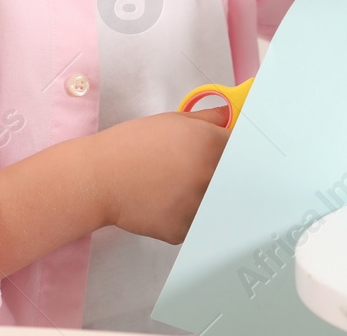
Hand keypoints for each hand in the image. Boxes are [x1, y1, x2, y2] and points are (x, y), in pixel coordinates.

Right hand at [90, 107, 230, 243]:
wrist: (99, 177)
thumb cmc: (132, 145)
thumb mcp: (174, 121)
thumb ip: (208, 119)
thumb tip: (229, 116)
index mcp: (212, 145)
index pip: (246, 150)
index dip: (240, 152)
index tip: (235, 155)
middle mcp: (210, 177)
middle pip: (235, 180)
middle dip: (222, 176)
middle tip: (198, 173)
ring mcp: (198, 206)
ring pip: (215, 204)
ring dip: (204, 198)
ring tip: (177, 188)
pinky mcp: (183, 230)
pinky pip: (196, 223)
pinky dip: (185, 216)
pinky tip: (166, 203)